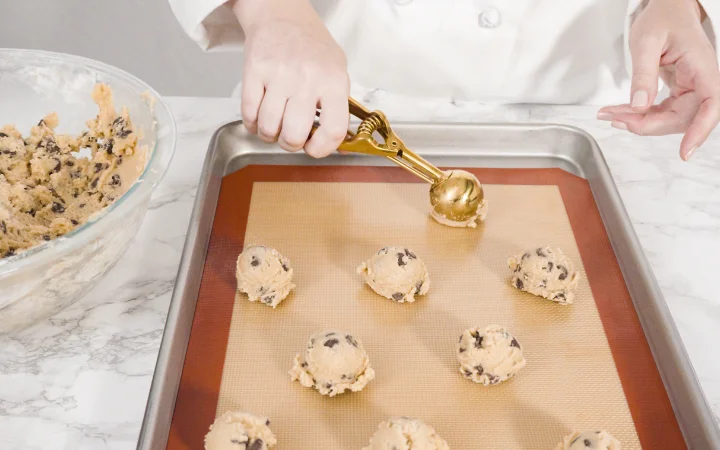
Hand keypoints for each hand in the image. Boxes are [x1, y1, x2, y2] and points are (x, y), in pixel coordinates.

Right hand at [233, 0, 349, 156]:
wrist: (282, 14)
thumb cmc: (311, 46)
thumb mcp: (337, 70)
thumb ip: (338, 105)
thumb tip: (335, 142)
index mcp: (333, 81)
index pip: (333, 129)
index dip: (322, 149)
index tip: (314, 149)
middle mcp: (307, 79)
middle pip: (294, 135)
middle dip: (290, 144)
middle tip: (291, 137)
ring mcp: (279, 75)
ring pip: (268, 128)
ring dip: (269, 135)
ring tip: (274, 126)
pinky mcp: (254, 71)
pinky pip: (249, 113)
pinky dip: (252, 124)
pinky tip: (259, 118)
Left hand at [597, 0, 719, 160]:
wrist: (667, 9)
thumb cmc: (662, 18)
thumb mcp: (646, 42)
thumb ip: (643, 74)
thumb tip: (639, 105)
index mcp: (702, 68)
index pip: (710, 106)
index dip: (700, 131)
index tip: (685, 152)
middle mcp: (701, 81)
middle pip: (683, 118)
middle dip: (647, 125)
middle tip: (615, 118)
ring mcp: (691, 88)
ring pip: (669, 119)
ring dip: (639, 122)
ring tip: (610, 114)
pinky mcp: (679, 92)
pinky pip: (661, 112)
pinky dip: (639, 115)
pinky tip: (619, 112)